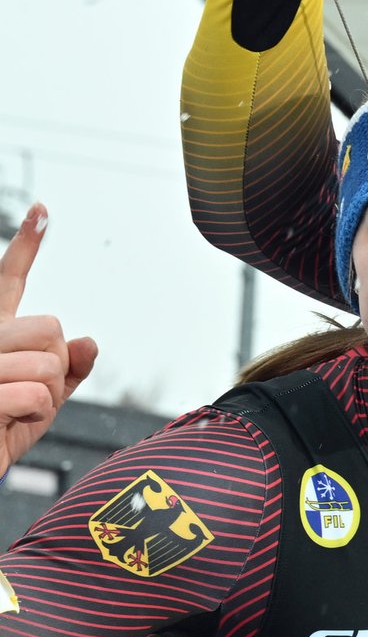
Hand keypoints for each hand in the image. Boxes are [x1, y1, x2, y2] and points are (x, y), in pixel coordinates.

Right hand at [0, 205, 98, 473]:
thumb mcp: (38, 407)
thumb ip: (67, 373)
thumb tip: (89, 342)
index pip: (7, 283)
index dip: (25, 247)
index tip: (43, 211)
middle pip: (50, 327)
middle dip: (55, 367)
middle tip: (25, 395)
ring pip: (46, 362)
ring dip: (43, 398)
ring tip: (9, 413)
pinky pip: (34, 394)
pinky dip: (31, 416)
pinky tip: (3, 424)